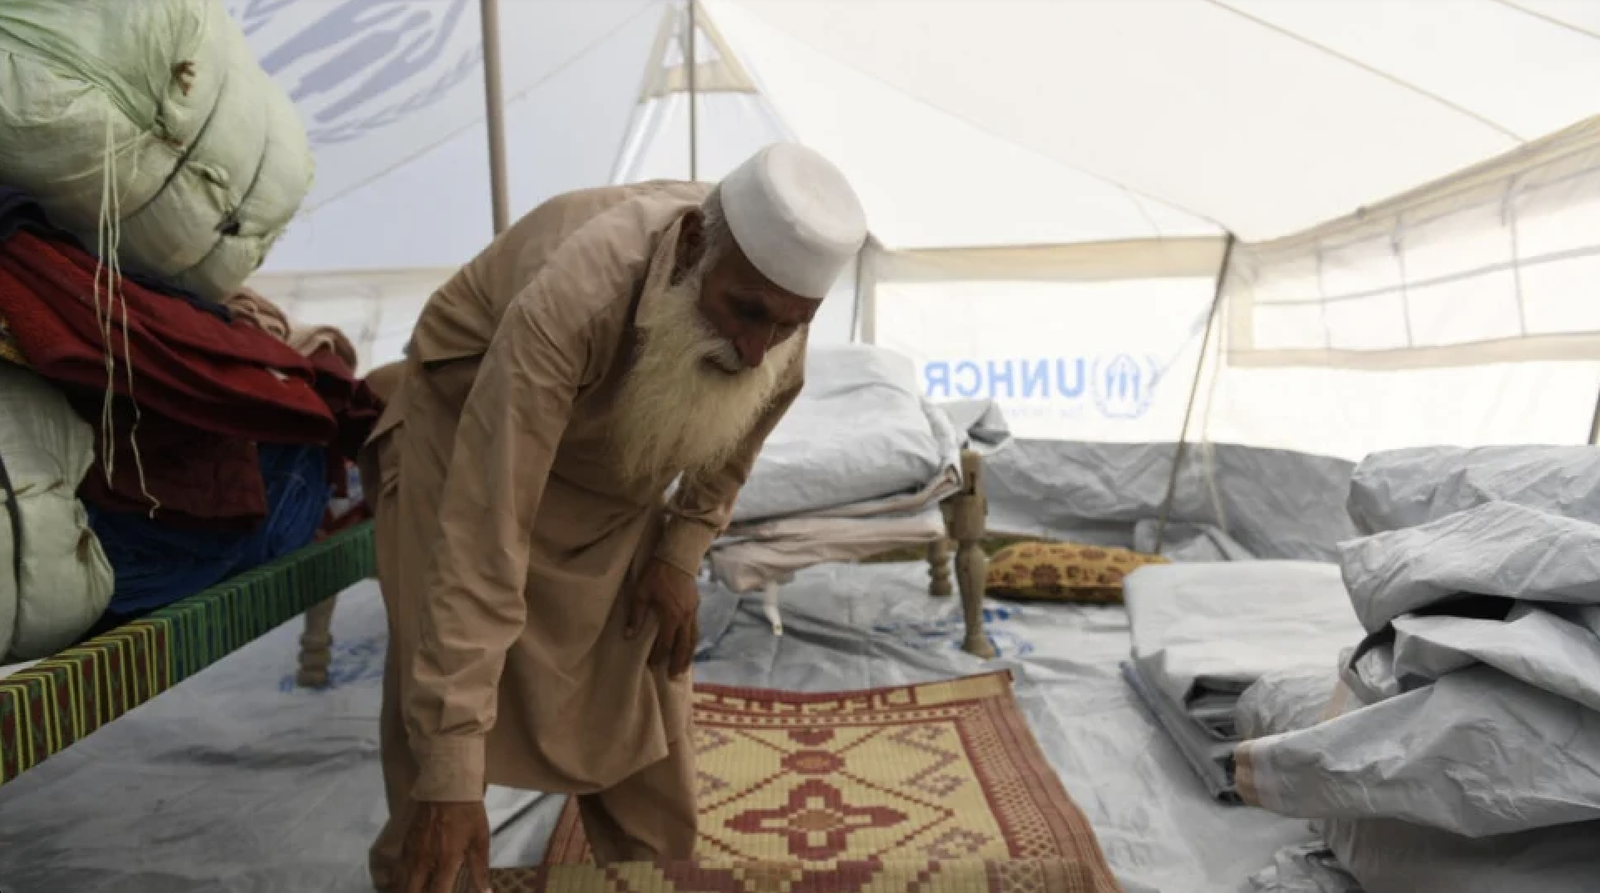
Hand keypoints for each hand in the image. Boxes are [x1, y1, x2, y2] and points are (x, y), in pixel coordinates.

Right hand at [400, 801, 489, 892]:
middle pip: (412, 892)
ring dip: (411, 888)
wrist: (446, 784)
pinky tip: (413, 878)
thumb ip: (480, 870)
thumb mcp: (480, 840)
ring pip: (402, 882)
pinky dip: (403, 878)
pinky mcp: (404, 842)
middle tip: (431, 891)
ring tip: (421, 887)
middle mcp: (423, 861)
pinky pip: (400, 868)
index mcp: (445, 862)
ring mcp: (411, 852)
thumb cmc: (468, 812)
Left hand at [624, 558, 699, 676]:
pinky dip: (692, 641)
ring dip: (688, 654)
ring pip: (693, 639)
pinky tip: (689, 645)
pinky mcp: (696, 606)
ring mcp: (693, 612)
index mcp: (671, 616)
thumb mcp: (640, 592)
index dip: (659, 656)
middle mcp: (685, 618)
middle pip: (684, 646)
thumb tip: (629, 635)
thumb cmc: (656, 574)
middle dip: (678, 662)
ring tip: (684, 667)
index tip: (652, 666)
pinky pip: (696, 629)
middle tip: (673, 676)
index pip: (666, 643)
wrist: (677, 557)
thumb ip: (636, 615)